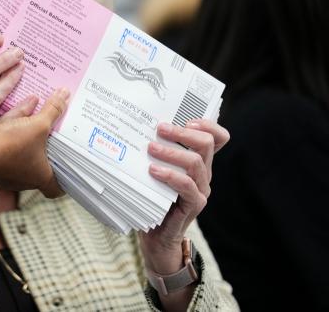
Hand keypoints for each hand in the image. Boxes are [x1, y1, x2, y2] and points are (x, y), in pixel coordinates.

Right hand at [0, 88, 68, 197]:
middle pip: (40, 177)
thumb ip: (53, 109)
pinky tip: (6, 142)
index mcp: (42, 177)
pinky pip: (5, 167)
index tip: (67, 169)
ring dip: (25, 158)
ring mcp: (8, 182)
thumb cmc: (12, 144)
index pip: (57, 189)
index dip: (64, 181)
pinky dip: (8, 156)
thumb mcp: (38, 124)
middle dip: (44, 162)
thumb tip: (66, 93)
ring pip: (21, 171)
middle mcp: (26, 184)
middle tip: (49, 148)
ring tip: (28, 140)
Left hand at [139, 120, 229, 273]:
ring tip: (150, 148)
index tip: (186, 119)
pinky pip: (187, 185)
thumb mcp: (155, 170)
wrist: (155, 236)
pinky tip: (153, 171)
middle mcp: (204, 173)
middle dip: (183, 132)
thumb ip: (156, 152)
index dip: (207, 125)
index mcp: (198, 161)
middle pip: (206, 144)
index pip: (217, 138)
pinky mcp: (194, 205)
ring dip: (171, 152)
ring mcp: (201, 189)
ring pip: (195, 162)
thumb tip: (138, 126)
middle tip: (160, 128)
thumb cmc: (152, 197)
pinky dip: (170, 175)